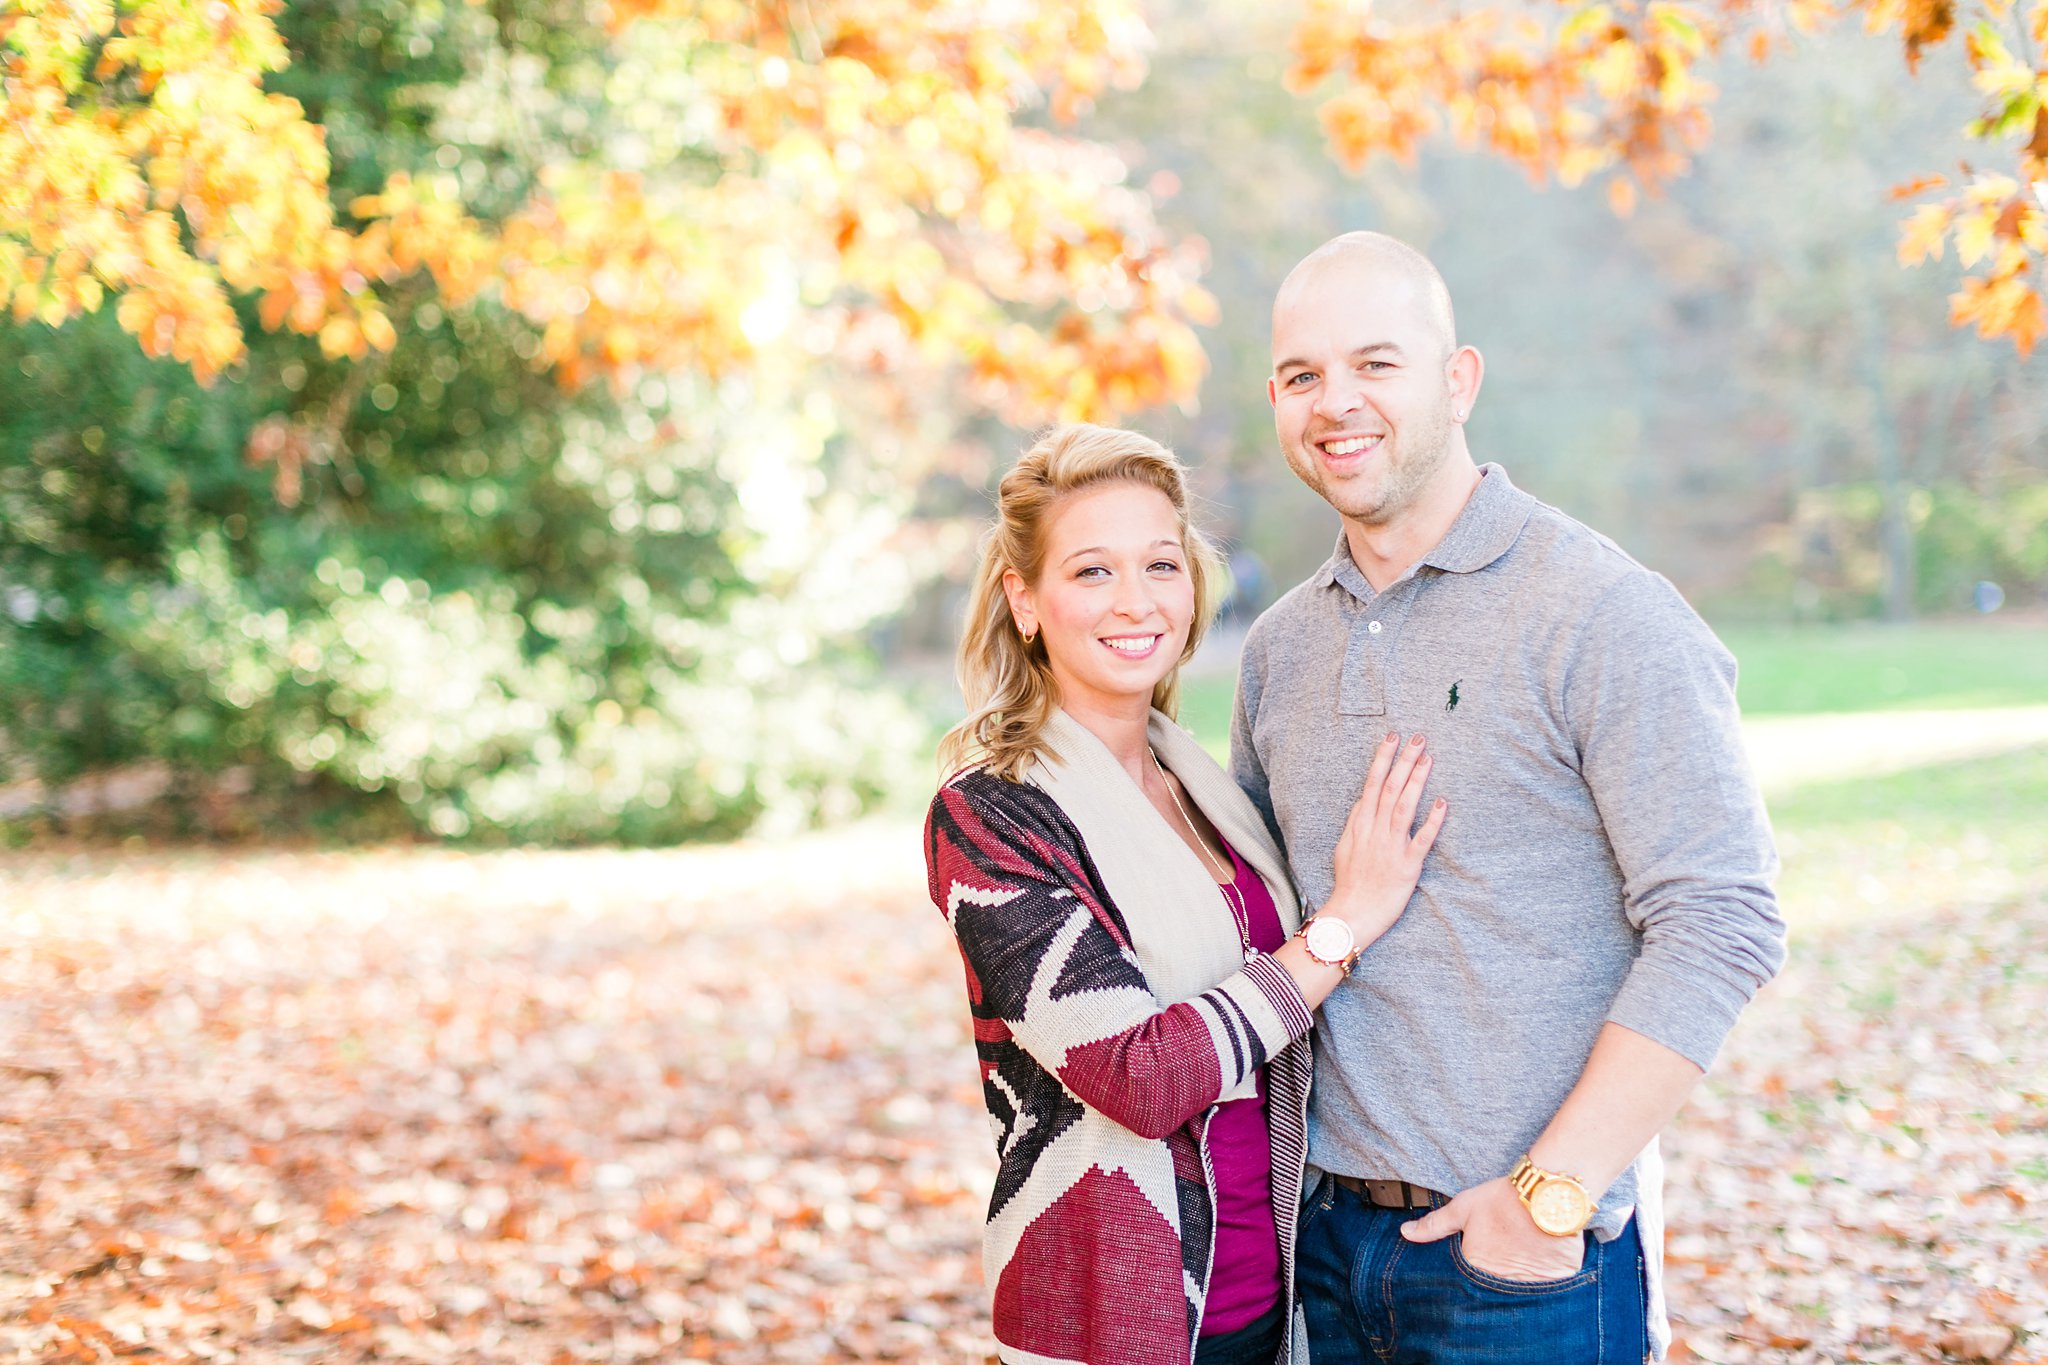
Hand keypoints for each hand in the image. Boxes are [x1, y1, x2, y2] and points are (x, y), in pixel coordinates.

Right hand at [1323, 732, 1445, 949]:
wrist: (1351, 915)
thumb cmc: (1349, 883)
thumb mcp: (1344, 847)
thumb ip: (1356, 822)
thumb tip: (1364, 799)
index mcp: (1360, 825)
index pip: (1372, 784)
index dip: (1383, 759)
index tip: (1393, 737)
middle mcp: (1375, 831)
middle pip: (1390, 788)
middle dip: (1404, 761)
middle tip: (1418, 737)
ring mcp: (1391, 847)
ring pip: (1404, 806)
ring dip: (1416, 780)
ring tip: (1428, 758)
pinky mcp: (1407, 865)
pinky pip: (1422, 839)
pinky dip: (1433, 820)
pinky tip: (1443, 802)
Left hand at [1399, 1177, 1585, 1281]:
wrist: (1547, 1195)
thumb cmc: (1503, 1200)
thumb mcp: (1463, 1208)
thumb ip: (1434, 1225)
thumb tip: (1405, 1232)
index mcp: (1475, 1269)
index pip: (1467, 1283)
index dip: (1472, 1274)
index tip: (1478, 1265)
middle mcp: (1500, 1285)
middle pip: (1492, 1293)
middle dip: (1492, 1287)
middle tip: (1501, 1262)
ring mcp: (1529, 1287)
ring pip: (1519, 1297)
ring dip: (1517, 1287)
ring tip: (1521, 1265)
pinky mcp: (1554, 1285)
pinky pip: (1547, 1294)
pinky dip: (1544, 1287)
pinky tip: (1542, 1271)